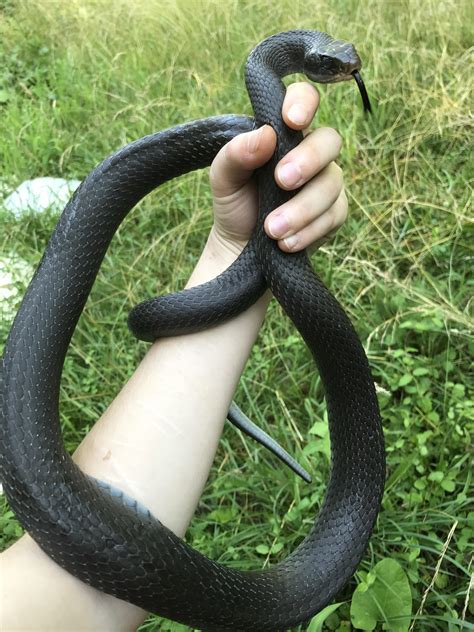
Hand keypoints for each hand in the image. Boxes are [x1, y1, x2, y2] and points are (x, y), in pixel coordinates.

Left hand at [209, 82, 347, 255]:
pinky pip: (334, 215)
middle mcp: (311, 153)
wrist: (239, 248)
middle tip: (281, 181)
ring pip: (332, 183)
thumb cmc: (234, 204)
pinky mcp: (333, 214)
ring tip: (273, 229)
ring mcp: (326, 183)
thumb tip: (265, 135)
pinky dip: (309, 230)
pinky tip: (287, 243)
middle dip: (308, 160)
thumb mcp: (223, 178)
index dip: (304, 102)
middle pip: (330, 140)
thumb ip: (236, 154)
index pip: (303, 100)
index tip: (291, 120)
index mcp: (284, 134)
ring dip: (302, 208)